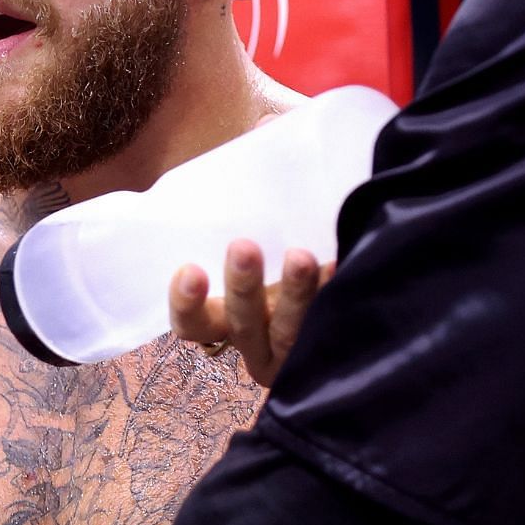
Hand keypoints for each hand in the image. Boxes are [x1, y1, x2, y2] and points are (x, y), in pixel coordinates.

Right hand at [167, 241, 332, 386]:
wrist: (337, 297)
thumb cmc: (276, 266)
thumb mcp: (251, 255)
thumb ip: (236, 232)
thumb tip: (221, 171)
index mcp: (224, 323)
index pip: (192, 324)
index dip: (186, 304)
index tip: (191, 270)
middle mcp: (255, 343)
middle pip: (242, 323)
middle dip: (242, 286)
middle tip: (243, 247)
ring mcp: (292, 353)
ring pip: (288, 331)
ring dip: (294, 294)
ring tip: (300, 259)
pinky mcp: (328, 348)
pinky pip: (330, 326)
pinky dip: (334, 294)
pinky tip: (338, 267)